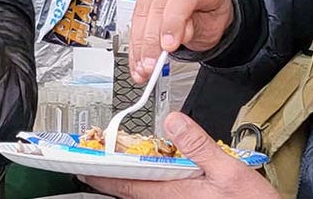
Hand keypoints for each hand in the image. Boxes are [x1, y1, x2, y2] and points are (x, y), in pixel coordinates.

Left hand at [83, 113, 278, 198]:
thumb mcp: (229, 170)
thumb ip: (199, 145)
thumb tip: (173, 122)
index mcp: (176, 192)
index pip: (128, 183)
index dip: (102, 174)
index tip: (82, 165)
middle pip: (131, 189)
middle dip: (109, 176)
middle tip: (90, 163)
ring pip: (144, 192)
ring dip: (127, 179)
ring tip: (112, 165)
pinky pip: (158, 194)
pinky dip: (146, 183)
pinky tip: (150, 174)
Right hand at [129, 0, 231, 83]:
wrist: (208, 9)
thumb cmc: (212, 14)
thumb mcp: (213, 26)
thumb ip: (196, 28)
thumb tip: (177, 36)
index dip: (173, 22)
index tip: (168, 47)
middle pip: (159, 5)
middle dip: (151, 39)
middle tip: (151, 64)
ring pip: (142, 12)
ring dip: (139, 44)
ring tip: (141, 67)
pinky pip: (136, 17)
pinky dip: (135, 42)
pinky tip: (136, 59)